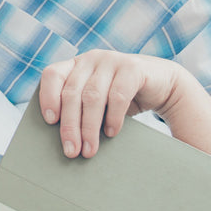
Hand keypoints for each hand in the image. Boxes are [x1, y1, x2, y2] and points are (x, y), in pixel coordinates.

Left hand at [38, 50, 181, 157]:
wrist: (162, 85)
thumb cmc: (121, 98)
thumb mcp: (97, 101)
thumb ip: (79, 109)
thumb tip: (63, 142)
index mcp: (76, 65)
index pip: (52, 75)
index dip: (48, 96)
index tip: (49, 121)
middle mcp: (91, 59)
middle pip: (72, 93)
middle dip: (70, 125)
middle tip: (71, 151)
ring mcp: (112, 60)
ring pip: (92, 96)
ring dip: (89, 127)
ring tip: (89, 150)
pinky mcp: (133, 68)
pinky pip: (118, 95)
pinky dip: (113, 118)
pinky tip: (111, 133)